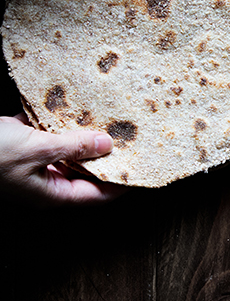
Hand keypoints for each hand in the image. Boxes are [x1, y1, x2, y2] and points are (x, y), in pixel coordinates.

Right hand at [0, 114, 122, 206]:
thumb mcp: (37, 149)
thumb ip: (73, 147)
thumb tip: (107, 145)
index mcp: (51, 194)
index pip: (96, 195)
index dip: (119, 184)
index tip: (139, 169)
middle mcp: (44, 182)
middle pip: (83, 172)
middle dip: (103, 155)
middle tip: (125, 138)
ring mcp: (31, 163)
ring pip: (65, 151)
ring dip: (80, 135)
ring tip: (103, 119)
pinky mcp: (19, 144)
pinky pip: (45, 133)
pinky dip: (56, 121)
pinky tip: (69, 105)